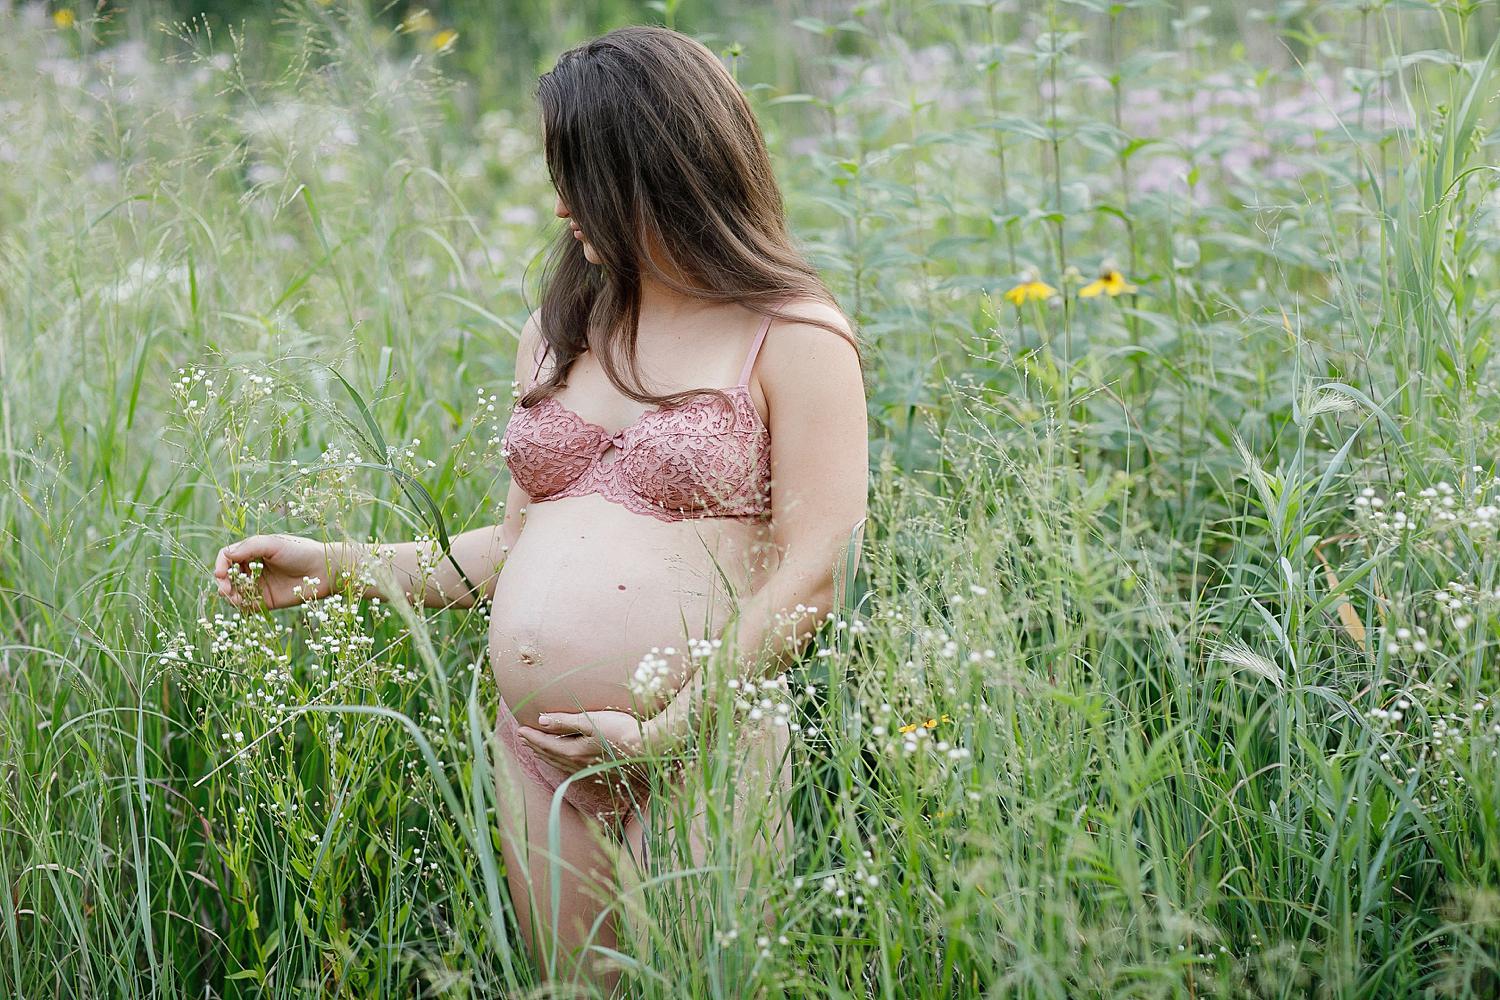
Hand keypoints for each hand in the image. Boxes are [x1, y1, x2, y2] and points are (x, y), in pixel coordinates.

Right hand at [212, 533, 353, 610]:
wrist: (325, 570)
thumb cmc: (300, 551)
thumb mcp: (274, 544)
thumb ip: (250, 547)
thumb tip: (226, 554)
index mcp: (253, 550)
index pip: (227, 557)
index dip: (220, 565)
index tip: (220, 574)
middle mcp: (253, 567)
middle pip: (227, 575)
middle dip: (223, 582)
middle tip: (226, 589)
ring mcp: (259, 584)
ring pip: (234, 591)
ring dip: (230, 595)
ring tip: (234, 597)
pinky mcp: (266, 601)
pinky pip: (247, 605)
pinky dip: (241, 606)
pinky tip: (244, 604)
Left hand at [516, 709, 654, 777]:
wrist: (647, 748)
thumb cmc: (620, 730)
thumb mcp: (591, 721)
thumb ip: (565, 722)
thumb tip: (540, 721)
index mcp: (573, 752)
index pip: (545, 744)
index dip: (531, 737)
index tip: (520, 729)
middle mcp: (578, 764)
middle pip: (550, 755)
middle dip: (535, 746)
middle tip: (523, 738)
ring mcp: (589, 769)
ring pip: (560, 762)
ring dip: (546, 755)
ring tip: (538, 748)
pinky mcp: (599, 769)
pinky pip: (571, 766)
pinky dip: (560, 761)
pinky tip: (564, 759)